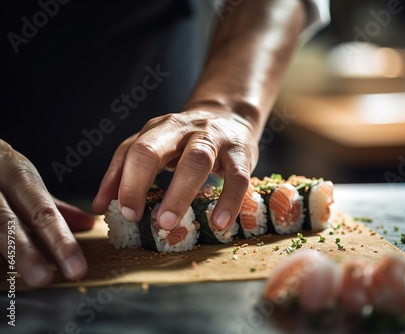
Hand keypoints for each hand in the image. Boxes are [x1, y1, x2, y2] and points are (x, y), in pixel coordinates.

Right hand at [0, 140, 93, 286]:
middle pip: (6, 224)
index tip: (76, 267)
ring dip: (3, 261)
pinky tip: (1, 274)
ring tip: (19, 280)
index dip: (60, 241)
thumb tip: (87, 224)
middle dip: (26, 255)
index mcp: (14, 172)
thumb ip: (52, 205)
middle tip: (45, 279)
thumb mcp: (23, 177)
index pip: (42, 211)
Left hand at [92, 106, 259, 230]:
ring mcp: (213, 138)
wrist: (231, 116)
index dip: (122, 181)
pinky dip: (228, 201)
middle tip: (135, 218)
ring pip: (196, 160)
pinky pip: (237, 177)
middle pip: (153, 150)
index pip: (132, 150)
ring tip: (168, 223)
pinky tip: (219, 222)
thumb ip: (128, 170)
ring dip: (178, 194)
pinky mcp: (241, 152)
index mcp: (158, 129)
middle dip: (138, 184)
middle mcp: (182, 129)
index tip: (122, 213)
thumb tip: (102, 207)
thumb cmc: (188, 140)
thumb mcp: (157, 146)